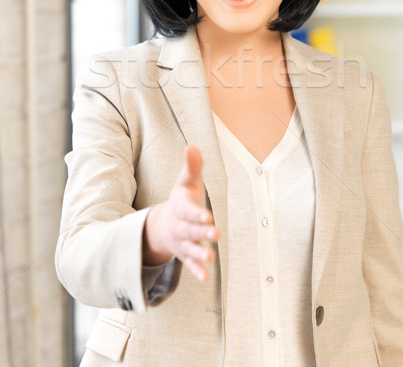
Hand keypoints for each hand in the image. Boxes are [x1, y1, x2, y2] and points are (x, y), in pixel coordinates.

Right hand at [143, 145, 220, 280]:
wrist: (164, 224)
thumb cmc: (182, 199)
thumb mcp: (186, 181)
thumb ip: (192, 166)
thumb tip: (192, 146)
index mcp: (180, 207)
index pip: (187, 210)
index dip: (197, 213)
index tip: (208, 215)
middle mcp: (180, 225)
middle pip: (190, 230)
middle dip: (202, 232)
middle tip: (216, 233)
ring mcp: (182, 242)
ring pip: (190, 248)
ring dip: (200, 253)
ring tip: (211, 256)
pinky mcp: (185, 254)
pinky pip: (190, 264)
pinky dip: (196, 271)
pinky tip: (206, 278)